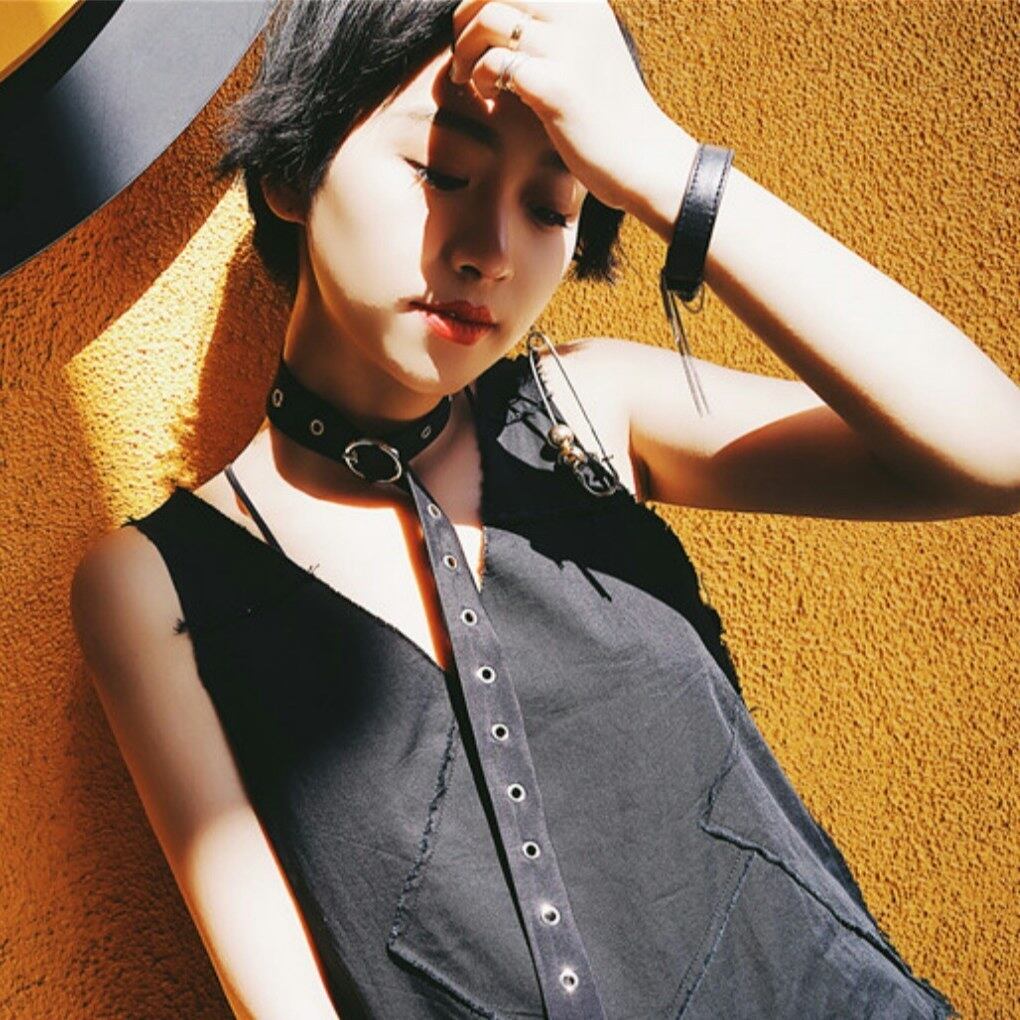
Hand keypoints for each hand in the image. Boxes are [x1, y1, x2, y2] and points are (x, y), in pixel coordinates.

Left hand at [450, 0, 687, 214]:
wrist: (641, 157)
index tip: (473, 24)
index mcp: (584, 0)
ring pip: (489, 18)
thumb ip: (554, 26)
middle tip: (461, 52)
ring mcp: (568, 48)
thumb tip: (498, 15)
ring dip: (466, 49)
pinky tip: (489, 95)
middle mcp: (577, 12)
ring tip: (468, 77)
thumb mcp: (588, 49)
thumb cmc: (608, 111)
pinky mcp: (556, 87)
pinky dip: (480, 77)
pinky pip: (496, 63)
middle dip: (465, 17)